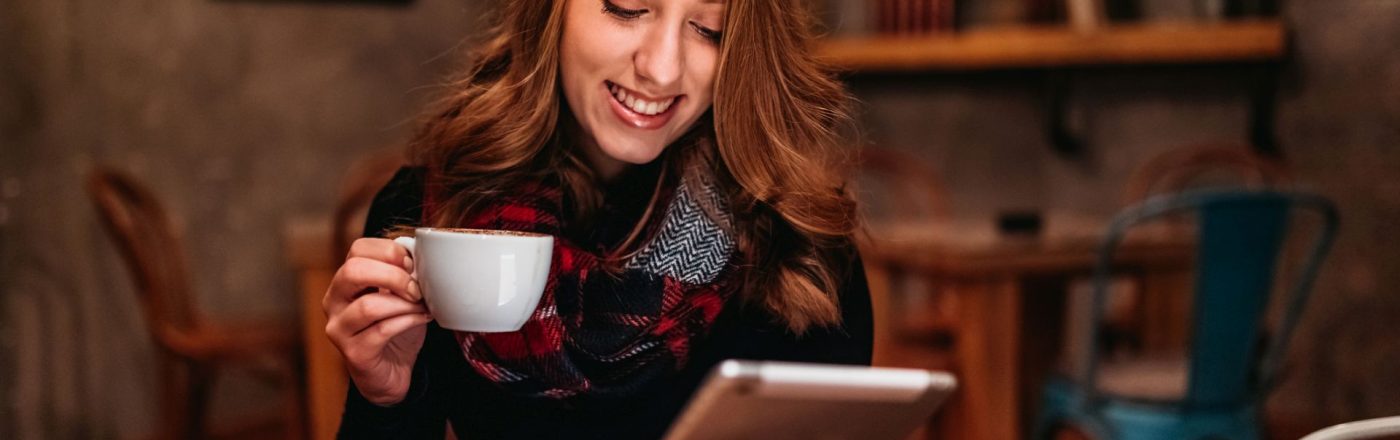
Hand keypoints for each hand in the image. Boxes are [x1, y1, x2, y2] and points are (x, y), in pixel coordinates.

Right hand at [323, 237, 430, 405]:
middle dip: (393, 275)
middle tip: (416, 288)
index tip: (413, 265)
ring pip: (369, 305)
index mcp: (345, 280)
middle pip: (354, 271)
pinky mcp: (353, 353)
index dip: (389, 251)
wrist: (391, 372)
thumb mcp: (400, 294)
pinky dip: (408, 321)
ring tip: (422, 306)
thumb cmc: (395, 327)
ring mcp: (340, 328)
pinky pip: (382, 330)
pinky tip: (422, 319)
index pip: (358, 249)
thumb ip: (404, 272)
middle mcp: (334, 301)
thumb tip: (420, 251)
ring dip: (404, 304)